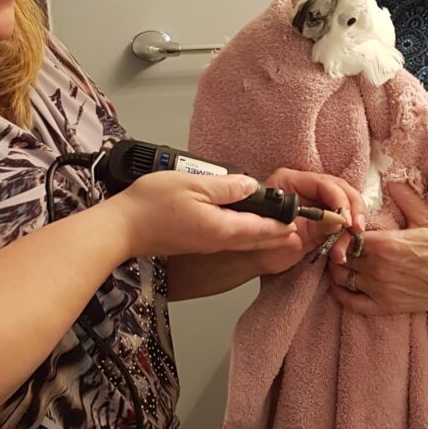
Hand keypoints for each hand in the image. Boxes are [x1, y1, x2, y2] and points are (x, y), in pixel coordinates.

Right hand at [109, 170, 300, 258]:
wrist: (122, 229)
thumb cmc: (151, 206)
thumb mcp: (193, 183)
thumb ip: (226, 186)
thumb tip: (250, 185)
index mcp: (224, 228)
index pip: (267, 228)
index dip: (288, 222)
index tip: (305, 215)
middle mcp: (220, 241)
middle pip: (260, 238)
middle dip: (282, 232)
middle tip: (301, 223)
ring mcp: (208, 244)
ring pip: (246, 240)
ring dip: (265, 232)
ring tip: (281, 223)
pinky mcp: (198, 243)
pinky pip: (230, 239)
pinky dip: (245, 232)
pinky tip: (245, 222)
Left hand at [253, 167, 366, 275]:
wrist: (254, 260)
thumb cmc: (259, 245)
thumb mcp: (284, 236)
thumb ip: (311, 226)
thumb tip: (338, 222)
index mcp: (291, 181)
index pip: (324, 183)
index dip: (340, 201)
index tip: (346, 221)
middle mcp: (306, 187)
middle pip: (342, 190)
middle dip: (353, 210)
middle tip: (355, 230)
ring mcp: (316, 202)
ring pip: (347, 205)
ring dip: (351, 228)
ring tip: (341, 250)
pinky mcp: (323, 219)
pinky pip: (343, 222)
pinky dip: (347, 237)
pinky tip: (341, 252)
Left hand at [328, 181, 427, 313]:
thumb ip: (406, 198)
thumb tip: (393, 178)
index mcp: (387, 245)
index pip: (346, 236)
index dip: (343, 230)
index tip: (347, 225)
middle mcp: (379, 269)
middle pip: (340, 257)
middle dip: (338, 247)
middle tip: (344, 240)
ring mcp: (382, 291)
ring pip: (342, 279)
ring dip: (339, 268)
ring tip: (345, 258)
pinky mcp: (388, 307)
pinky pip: (352, 304)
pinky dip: (342, 294)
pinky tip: (344, 283)